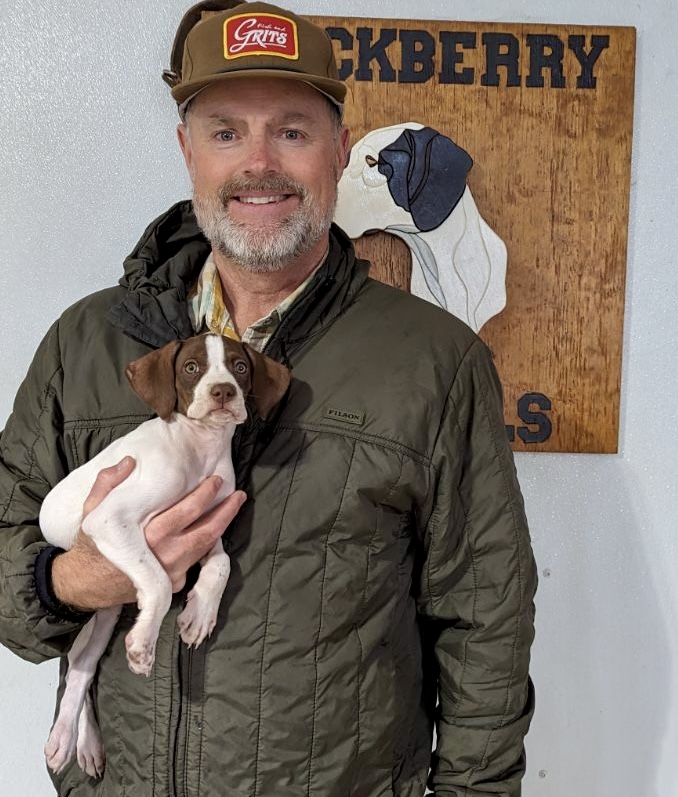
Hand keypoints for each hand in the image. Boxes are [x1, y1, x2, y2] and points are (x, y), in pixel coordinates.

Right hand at [51, 457, 245, 610]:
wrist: (86, 585)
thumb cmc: (93, 544)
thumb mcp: (92, 511)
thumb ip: (108, 484)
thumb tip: (129, 462)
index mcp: (149, 535)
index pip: (187, 512)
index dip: (205, 495)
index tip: (216, 481)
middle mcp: (165, 556)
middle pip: (207, 532)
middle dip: (226, 511)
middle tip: (238, 495)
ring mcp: (172, 573)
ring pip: (206, 547)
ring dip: (222, 527)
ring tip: (233, 507)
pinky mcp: (174, 584)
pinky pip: (196, 561)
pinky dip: (208, 545)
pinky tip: (216, 529)